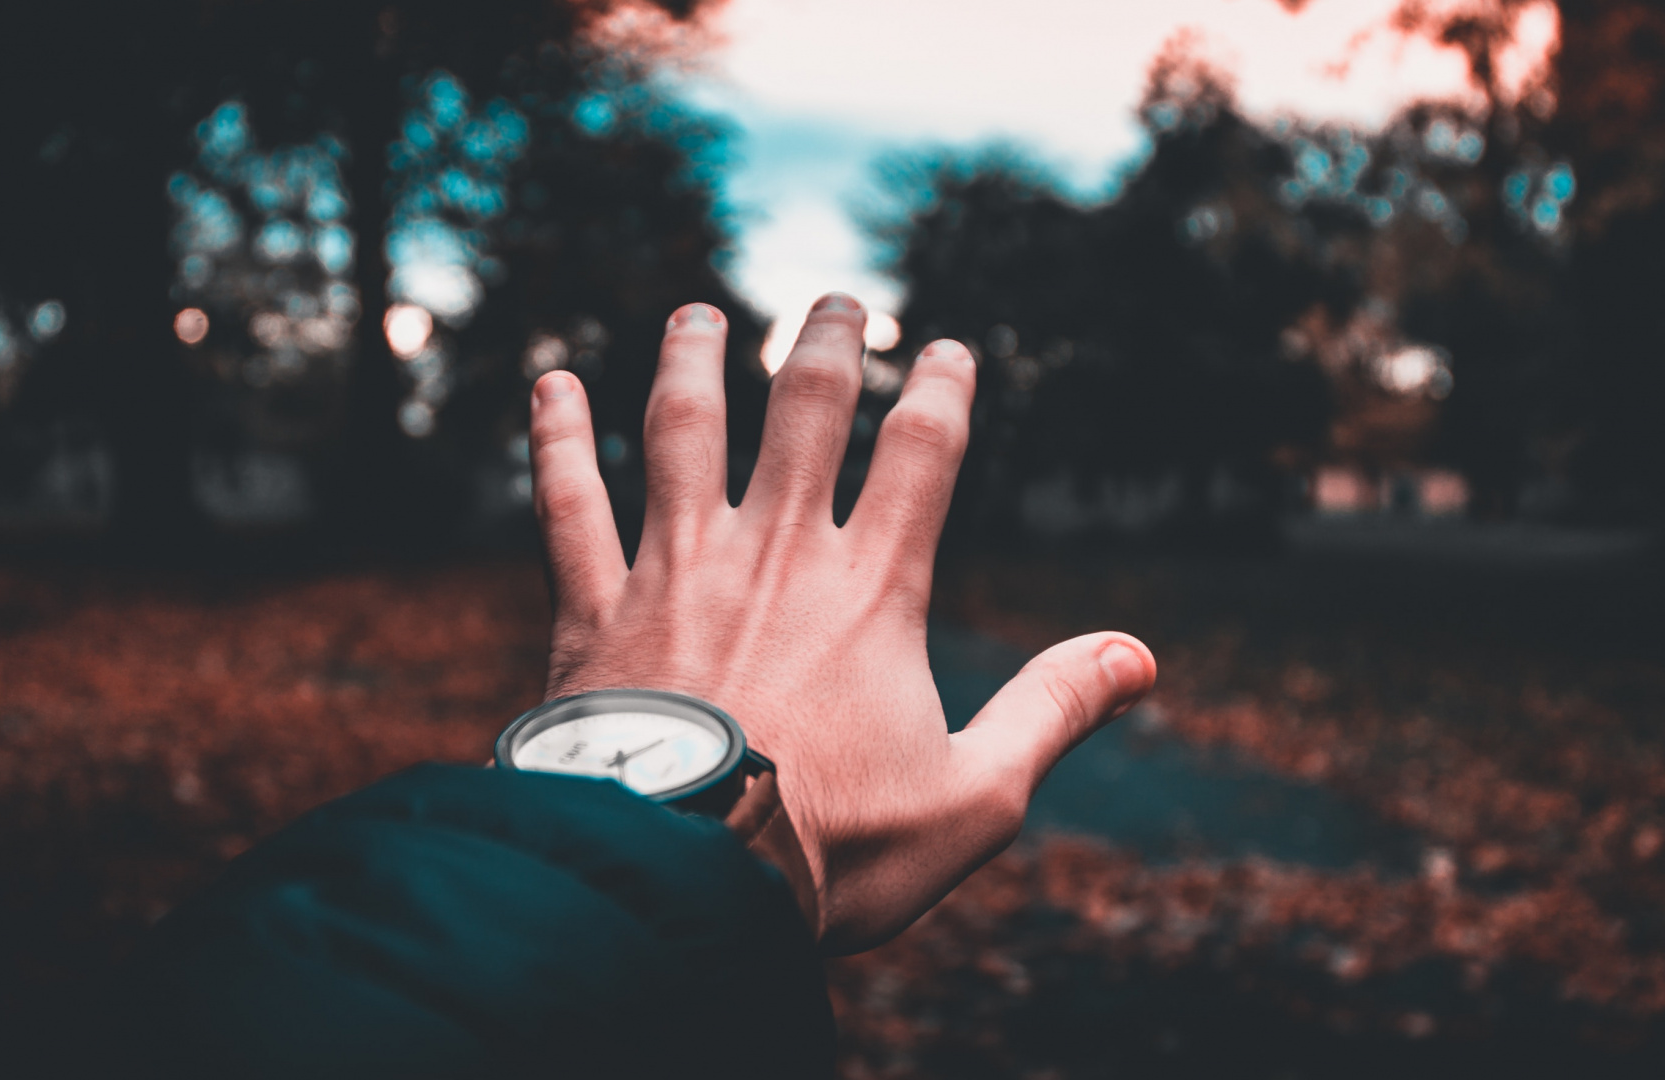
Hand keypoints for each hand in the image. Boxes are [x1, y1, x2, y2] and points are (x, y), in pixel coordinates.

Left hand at [527, 293, 1155, 952]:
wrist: (684, 883)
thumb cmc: (833, 850)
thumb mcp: (975, 796)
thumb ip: (1053, 710)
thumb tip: (1140, 654)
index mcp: (871, 591)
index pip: (923, 455)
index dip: (942, 391)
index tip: (948, 350)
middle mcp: (775, 554)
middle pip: (805, 413)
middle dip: (825, 348)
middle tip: (834, 304)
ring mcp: (676, 570)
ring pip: (683, 432)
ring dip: (692, 363)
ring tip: (698, 314)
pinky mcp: (594, 608)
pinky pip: (569, 504)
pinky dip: (556, 439)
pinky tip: (549, 383)